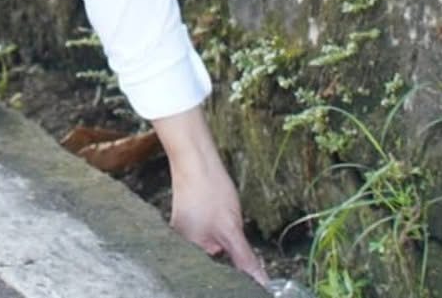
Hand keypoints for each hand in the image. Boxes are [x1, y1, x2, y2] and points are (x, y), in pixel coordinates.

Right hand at [153, 106, 268, 285]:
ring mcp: (183, 233)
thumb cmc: (208, 189)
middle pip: (211, 264)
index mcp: (186, 251)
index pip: (214, 276)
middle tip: (238, 241)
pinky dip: (219, 234)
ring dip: (226, 246)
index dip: (234, 276)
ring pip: (212, 250)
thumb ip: (245, 260)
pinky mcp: (188, 222)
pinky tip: (224, 220)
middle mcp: (180, 245)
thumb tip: (261, 282)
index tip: (252, 275)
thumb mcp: (231, 229)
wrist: (196, 157)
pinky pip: (207, 237)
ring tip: (229, 226)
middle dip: (229, 261)